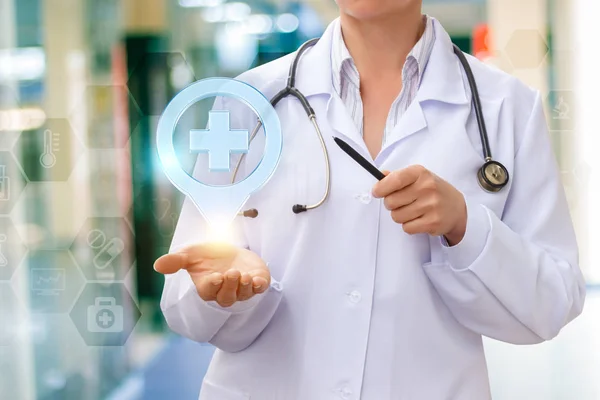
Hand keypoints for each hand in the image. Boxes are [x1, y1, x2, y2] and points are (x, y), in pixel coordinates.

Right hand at [154, 243, 270, 307]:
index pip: (209, 292)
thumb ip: (176, 260)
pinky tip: (259, 280)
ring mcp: (242, 289)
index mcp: (207, 287)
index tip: (215, 277)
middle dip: (230, 286)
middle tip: (232, 273)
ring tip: (244, 275)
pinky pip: (259, 289)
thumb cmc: (208, 255)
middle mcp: (224, 291)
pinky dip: (260, 286)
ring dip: (244, 287)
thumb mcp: (191, 253)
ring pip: (243, 295)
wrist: (230, 250)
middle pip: (227, 297)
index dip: (212, 286)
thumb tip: (157, 265)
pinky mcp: (257, 282)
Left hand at [372, 165, 466, 245]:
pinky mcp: (433, 222)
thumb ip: (397, 176)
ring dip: (400, 216)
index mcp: (420, 173)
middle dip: (391, 204)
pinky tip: (419, 219)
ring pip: (397, 216)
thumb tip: (380, 175)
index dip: (381, 188)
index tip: (376, 192)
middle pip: (391, 201)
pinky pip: (407, 228)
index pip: (394, 180)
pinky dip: (409, 226)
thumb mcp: (418, 177)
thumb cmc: (432, 190)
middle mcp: (427, 187)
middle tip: (401, 203)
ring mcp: (431, 205)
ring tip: (412, 211)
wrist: (456, 207)